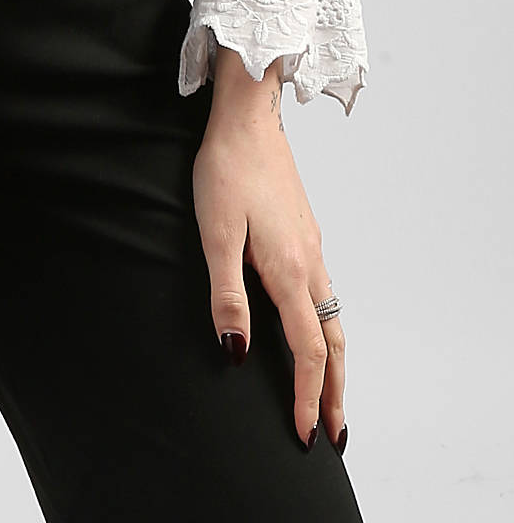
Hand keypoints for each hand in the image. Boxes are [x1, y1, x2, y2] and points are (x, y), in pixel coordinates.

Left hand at [191, 48, 347, 455]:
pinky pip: (325, 294)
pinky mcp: (303, 232)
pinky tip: (313, 329)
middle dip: (333, 391)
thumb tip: (236, 351)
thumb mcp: (215, 234)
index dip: (305, 395)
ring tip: (329, 393)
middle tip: (333, 432)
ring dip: (335, 362)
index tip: (305, 434)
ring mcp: (311, 246)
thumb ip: (227, 294)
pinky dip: (327, 328)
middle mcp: (309, 262)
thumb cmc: (225, 169)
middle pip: (333, 342)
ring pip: (334, 318)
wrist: (247, 117)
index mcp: (288, 270)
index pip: (306, 350)